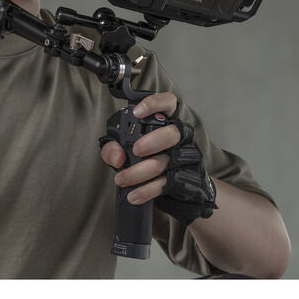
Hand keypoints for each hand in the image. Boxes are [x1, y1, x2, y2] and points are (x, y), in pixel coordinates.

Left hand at [99, 91, 216, 223]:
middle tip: (136, 150)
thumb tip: (117, 158)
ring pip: (167, 162)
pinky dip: (147, 190)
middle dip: (153, 141)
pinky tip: (134, 195)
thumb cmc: (148, 159)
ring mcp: (185, 158)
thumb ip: (113, 149)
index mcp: (167, 121)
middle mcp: (180, 137)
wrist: (176, 188)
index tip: (137, 112)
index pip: (168, 103)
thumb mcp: (124, 150)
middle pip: (172, 134)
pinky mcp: (186, 179)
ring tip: (121, 180)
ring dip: (141, 172)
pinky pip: (167, 183)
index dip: (154, 103)